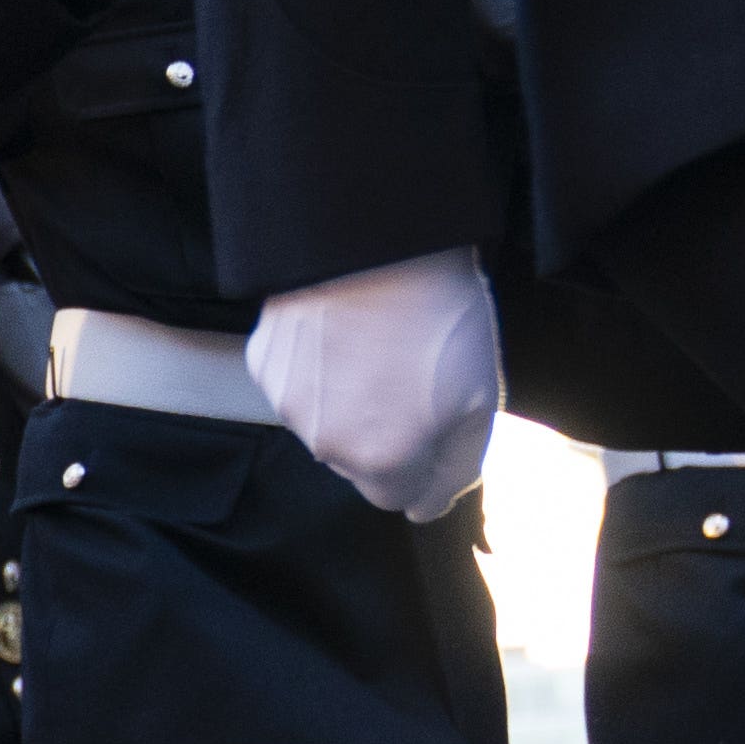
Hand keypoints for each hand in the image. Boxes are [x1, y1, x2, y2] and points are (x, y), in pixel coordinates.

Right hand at [248, 249, 504, 520]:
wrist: (373, 240)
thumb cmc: (437, 316)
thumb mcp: (481, 399)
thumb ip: (459, 467)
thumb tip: (431, 503)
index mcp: (382, 460)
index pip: (401, 498)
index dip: (426, 466)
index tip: (439, 424)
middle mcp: (326, 446)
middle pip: (360, 462)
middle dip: (386, 434)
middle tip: (413, 375)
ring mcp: (288, 405)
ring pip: (325, 424)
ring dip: (350, 402)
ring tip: (378, 345)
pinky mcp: (263, 364)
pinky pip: (297, 384)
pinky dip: (318, 369)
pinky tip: (342, 330)